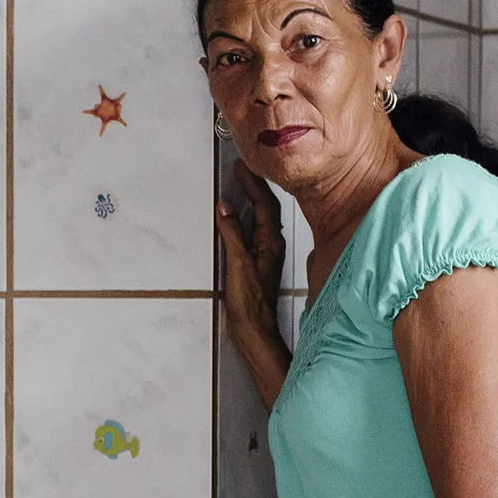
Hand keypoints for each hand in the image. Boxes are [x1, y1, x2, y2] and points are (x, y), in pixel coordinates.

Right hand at [215, 162, 286, 338]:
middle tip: (241, 171)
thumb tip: (225, 209)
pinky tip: (238, 216)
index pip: (264, 204)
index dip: (252, 184)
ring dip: (251, 200)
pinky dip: (246, 217)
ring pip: (261, 218)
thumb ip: (232, 234)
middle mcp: (272, 245)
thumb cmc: (250, 303)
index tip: (241, 169)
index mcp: (271, 242)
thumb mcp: (238, 264)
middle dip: (254, 187)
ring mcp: (266, 253)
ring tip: (240, 185)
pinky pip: (254, 230)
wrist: (254, 328)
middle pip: (266, 208)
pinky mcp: (257, 261)